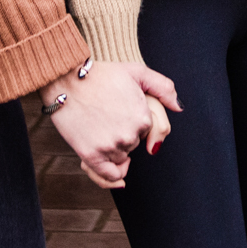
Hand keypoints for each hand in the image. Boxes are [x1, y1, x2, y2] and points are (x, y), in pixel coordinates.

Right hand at [47, 60, 180, 188]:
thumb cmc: (101, 74)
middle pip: (134, 144)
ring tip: (99, 128)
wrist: (67, 79)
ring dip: (113, 148)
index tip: (121, 110)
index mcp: (143, 117)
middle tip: (107, 115)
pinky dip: (114, 176)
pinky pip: (110, 176)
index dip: (134, 120)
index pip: (148, 130)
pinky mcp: (91, 155)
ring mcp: (110, 146)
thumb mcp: (137, 71)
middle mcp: (130, 135)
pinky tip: (111, 164)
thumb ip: (163, 88)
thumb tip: (179, 107)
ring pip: (121, 157)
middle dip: (124, 133)